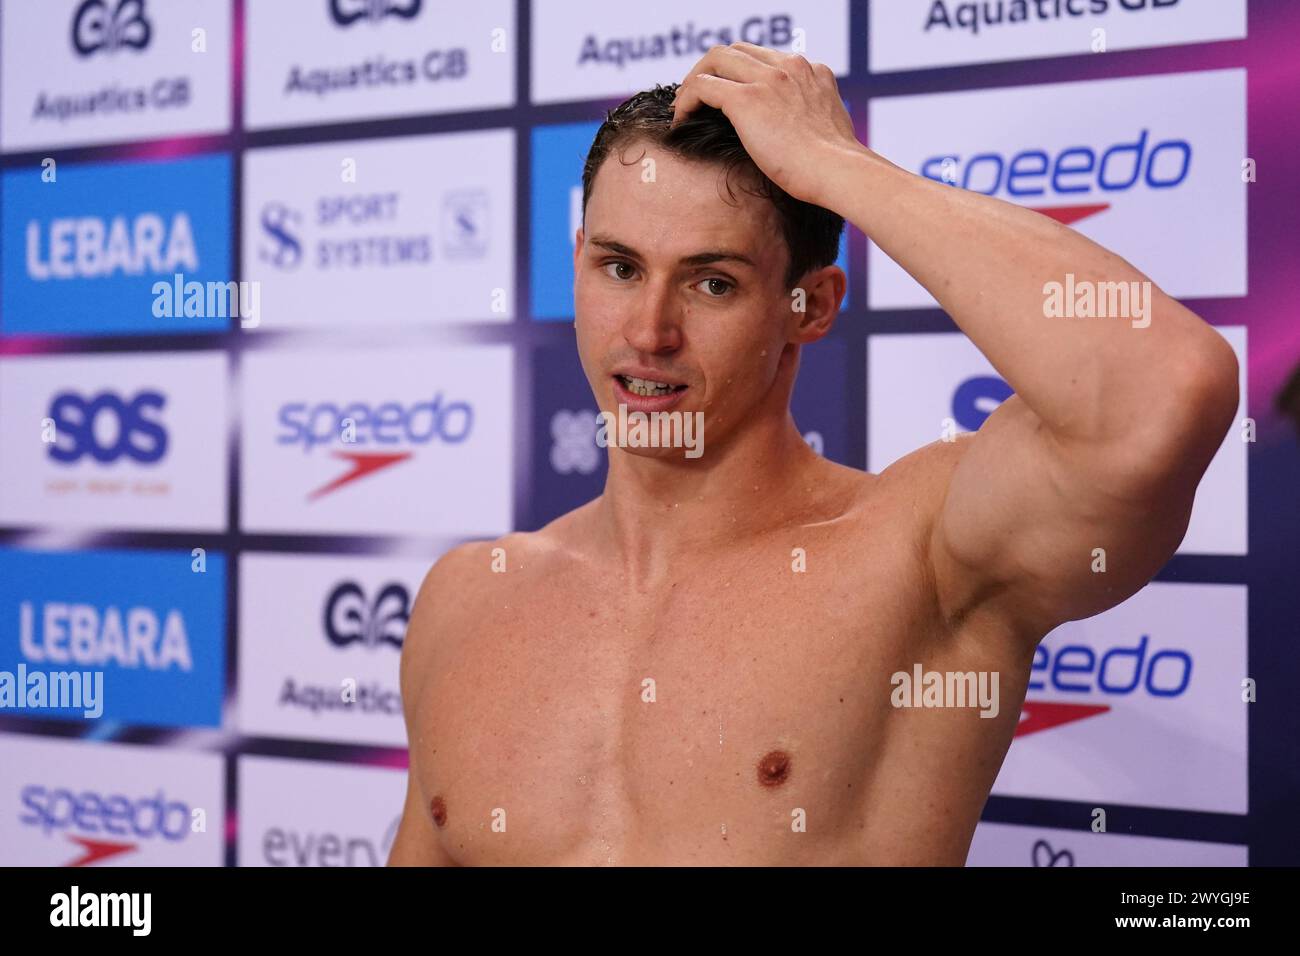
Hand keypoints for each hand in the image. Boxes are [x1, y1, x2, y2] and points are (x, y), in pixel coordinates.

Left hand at [670, 42, 862, 208]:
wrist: (838, 172)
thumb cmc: (836, 168)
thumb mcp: (828, 132)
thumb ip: (811, 119)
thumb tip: (800, 135)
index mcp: (811, 71)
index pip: (764, 58)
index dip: (738, 72)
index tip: (727, 94)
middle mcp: (790, 66)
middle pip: (736, 51)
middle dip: (711, 69)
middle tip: (696, 95)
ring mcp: (768, 79)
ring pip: (715, 61)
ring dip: (694, 80)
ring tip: (683, 106)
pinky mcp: (748, 98)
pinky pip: (703, 87)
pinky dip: (687, 101)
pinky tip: (682, 121)